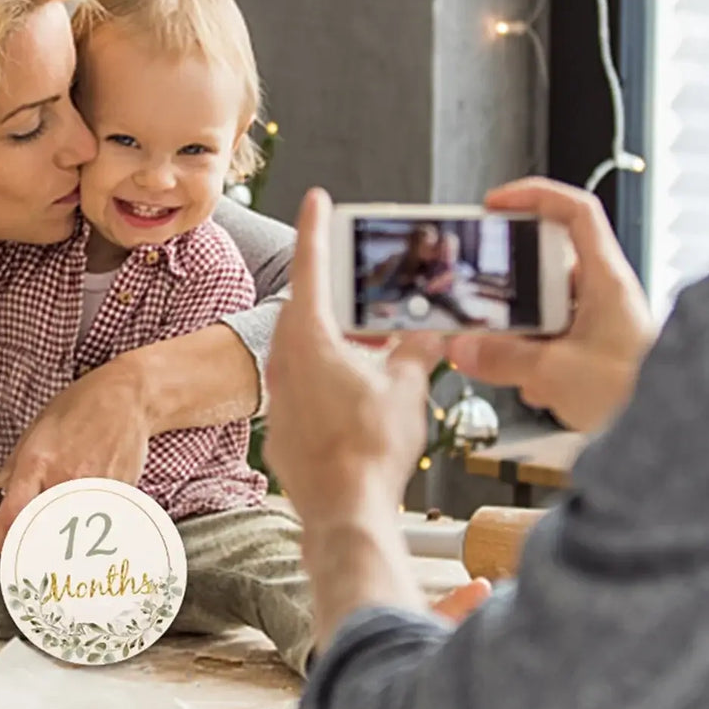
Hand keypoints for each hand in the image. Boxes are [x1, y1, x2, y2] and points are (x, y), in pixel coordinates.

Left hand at [0, 362, 150, 557]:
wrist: (124, 399)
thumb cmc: (77, 409)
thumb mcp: (34, 433)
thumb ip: (11, 474)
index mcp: (38, 462)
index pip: (11, 516)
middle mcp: (66, 479)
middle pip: (38, 534)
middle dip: (23, 542)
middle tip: (19, 539)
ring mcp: (94, 491)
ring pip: (67, 536)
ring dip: (55, 540)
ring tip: (51, 528)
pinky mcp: (117, 497)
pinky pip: (93, 525)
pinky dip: (83, 528)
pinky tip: (81, 515)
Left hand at [264, 189, 443, 524]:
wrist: (344, 509)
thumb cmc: (371, 447)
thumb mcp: (406, 386)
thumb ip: (414, 351)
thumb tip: (427, 335)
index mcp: (311, 337)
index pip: (312, 267)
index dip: (317, 229)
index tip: (316, 199)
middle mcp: (285, 359)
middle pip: (306, 309)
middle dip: (334, 295)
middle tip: (362, 290)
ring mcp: (280, 393)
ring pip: (303, 348)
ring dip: (332, 339)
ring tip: (370, 345)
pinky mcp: (283, 425)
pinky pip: (302, 384)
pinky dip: (326, 376)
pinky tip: (355, 391)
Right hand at [445, 179, 654, 431]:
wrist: (668, 431)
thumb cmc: (636, 392)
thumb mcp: (556, 372)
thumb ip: (502, 358)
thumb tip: (463, 347)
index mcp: (604, 280)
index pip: (575, 211)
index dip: (534, 196)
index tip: (496, 204)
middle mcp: (603, 294)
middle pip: (544, 266)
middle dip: (511, 291)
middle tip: (482, 300)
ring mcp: (598, 322)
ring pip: (544, 310)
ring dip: (520, 335)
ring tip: (510, 358)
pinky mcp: (593, 349)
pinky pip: (551, 340)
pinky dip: (533, 360)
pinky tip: (531, 385)